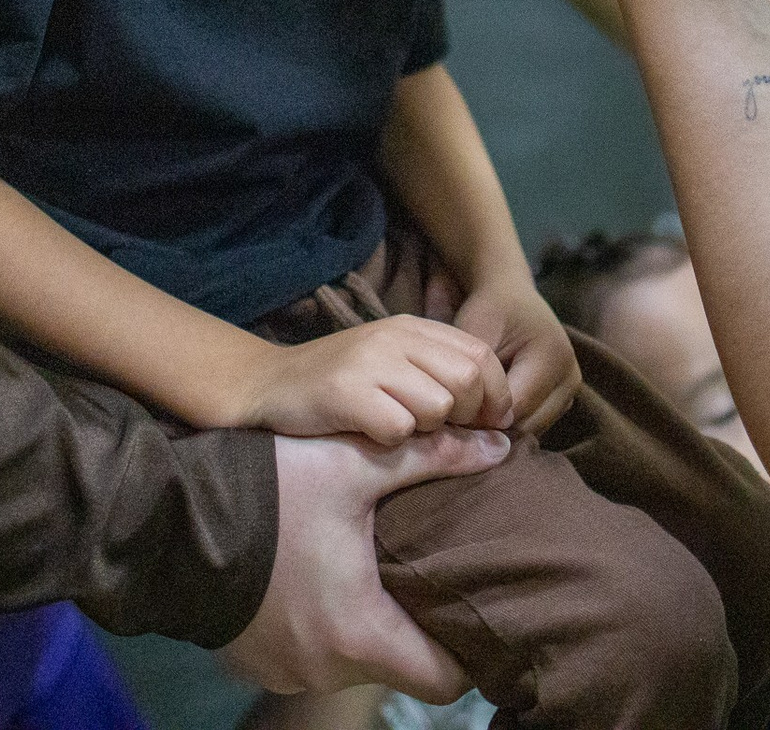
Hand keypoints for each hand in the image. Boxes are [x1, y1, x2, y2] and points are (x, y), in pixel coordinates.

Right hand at [219, 429, 510, 701]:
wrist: (163, 517)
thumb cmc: (266, 491)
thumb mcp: (353, 463)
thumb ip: (432, 457)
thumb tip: (499, 447)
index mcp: (360, 636)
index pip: (445, 680)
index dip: (466, 647)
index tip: (470, 607)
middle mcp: (324, 671)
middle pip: (398, 668)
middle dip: (416, 630)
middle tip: (427, 579)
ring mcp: (283, 673)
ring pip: (351, 663)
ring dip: (365, 627)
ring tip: (373, 573)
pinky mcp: (253, 664)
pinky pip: (307, 657)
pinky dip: (321, 628)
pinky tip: (320, 581)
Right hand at [238, 315, 514, 444]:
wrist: (266, 386)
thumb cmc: (340, 386)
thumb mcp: (392, 366)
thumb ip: (441, 379)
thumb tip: (503, 425)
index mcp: (410, 328)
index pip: (481, 355)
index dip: (494, 395)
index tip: (486, 424)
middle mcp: (393, 338)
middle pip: (466, 381)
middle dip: (465, 417)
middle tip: (439, 432)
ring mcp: (368, 363)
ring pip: (437, 408)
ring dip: (425, 430)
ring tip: (395, 428)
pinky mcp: (345, 393)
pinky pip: (398, 430)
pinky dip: (391, 442)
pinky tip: (368, 434)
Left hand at [454, 277, 580, 437]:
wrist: (511, 295)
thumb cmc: (490, 309)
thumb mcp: (476, 334)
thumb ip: (477, 377)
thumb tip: (475, 424)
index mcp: (554, 357)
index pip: (515, 408)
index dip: (479, 417)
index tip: (452, 412)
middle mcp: (570, 378)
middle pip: (526, 425)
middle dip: (491, 425)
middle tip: (459, 415)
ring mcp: (570, 391)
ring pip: (530, 430)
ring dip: (501, 427)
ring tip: (473, 409)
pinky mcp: (562, 400)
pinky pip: (534, 425)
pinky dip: (510, 423)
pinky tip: (488, 408)